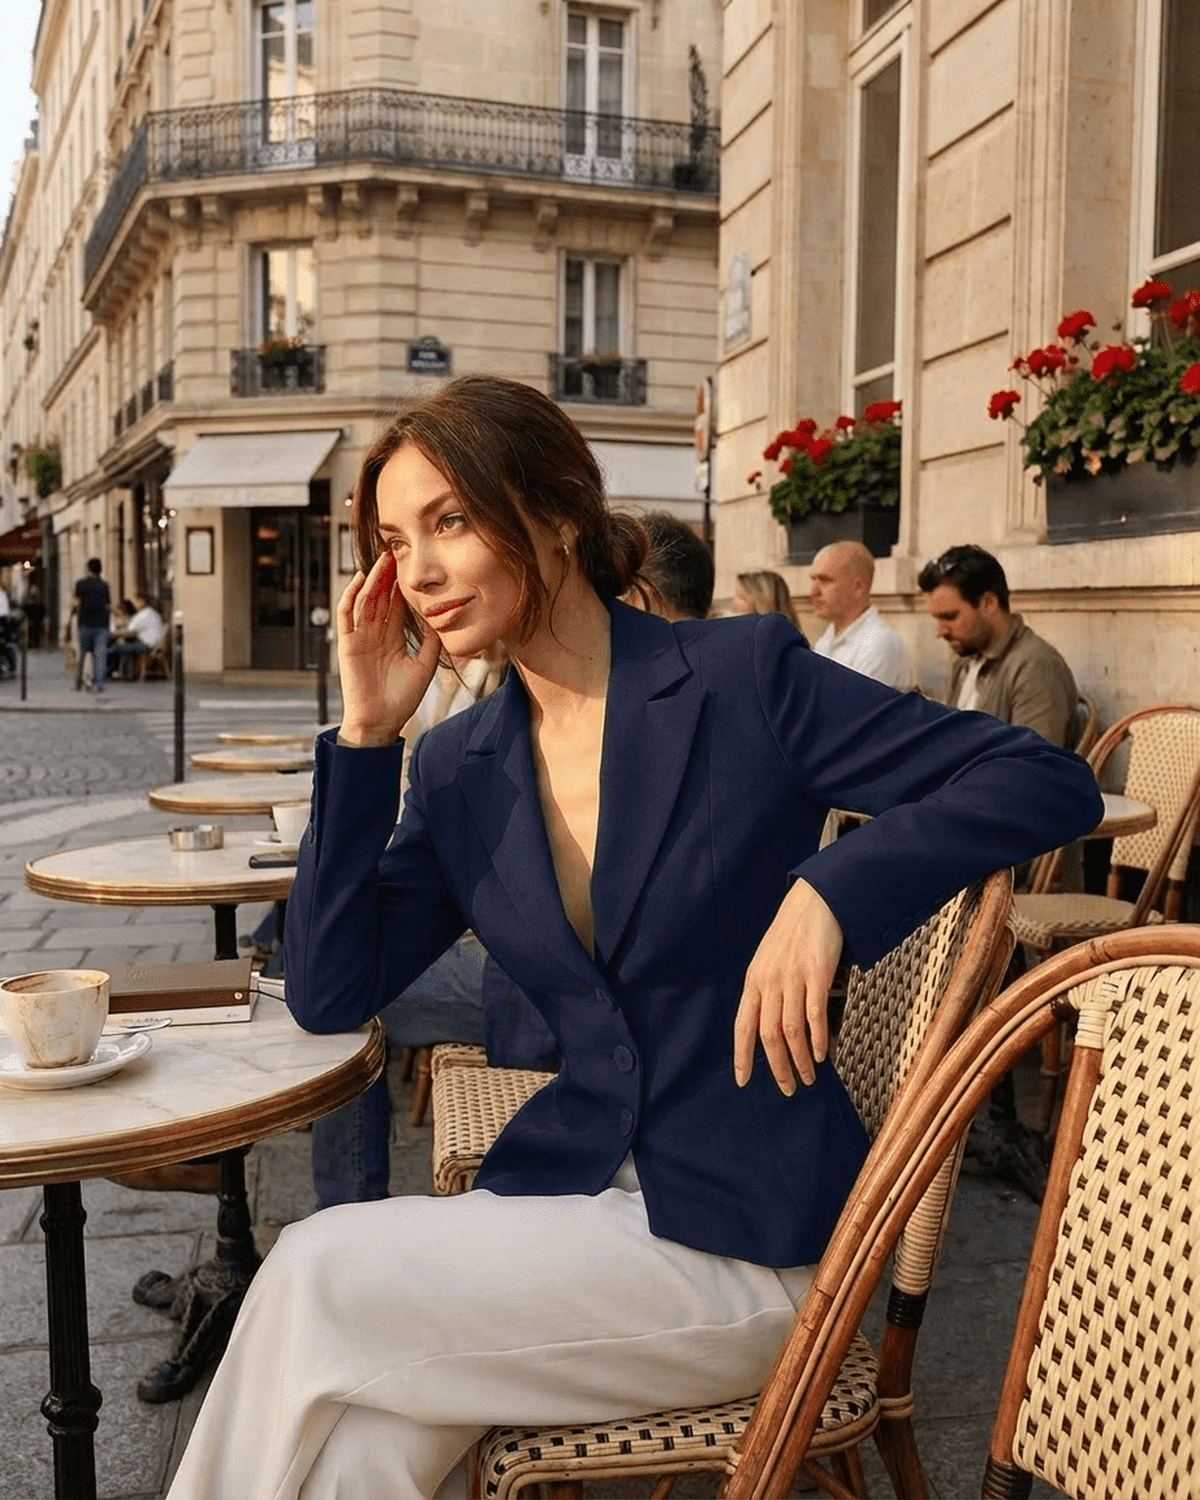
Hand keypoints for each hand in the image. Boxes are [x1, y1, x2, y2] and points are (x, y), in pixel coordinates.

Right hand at [336, 552, 440, 745]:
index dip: (403, 585)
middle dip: (388, 575)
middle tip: (397, 550)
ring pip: (365, 600)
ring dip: (373, 579)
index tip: (413, 565)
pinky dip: (351, 595)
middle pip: (381, 597)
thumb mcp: (424, 665)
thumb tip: (445, 618)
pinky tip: (360, 578)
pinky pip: (346, 614)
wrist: (381, 722)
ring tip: (383, 559)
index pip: (398, 604)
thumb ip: (432, 642)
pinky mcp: (347, 644)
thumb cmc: (401, 700)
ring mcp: (360, 637)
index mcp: (393, 638)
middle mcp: (376, 634)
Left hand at [733, 878, 842, 1094]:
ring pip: (791, 1031)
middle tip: (789, 1088)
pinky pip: (814, 1015)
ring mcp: (792, 977)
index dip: (742, 1056)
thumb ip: (766, 989)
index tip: (743, 1081)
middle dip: (778, 1068)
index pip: (742, 1026)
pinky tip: (822, 1054)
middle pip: (768, 1035)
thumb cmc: (793, 932)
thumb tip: (769, 1025)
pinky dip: (818, 1039)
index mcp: (754, 980)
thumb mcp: (769, 960)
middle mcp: (769, 981)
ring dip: (800, 1060)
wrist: (815, 901)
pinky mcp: (816, 973)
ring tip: (809, 1077)